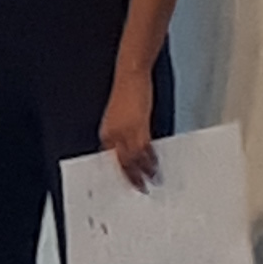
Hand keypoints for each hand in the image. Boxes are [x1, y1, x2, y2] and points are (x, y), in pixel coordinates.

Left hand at [101, 68, 159, 185]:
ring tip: (152, 182)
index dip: (120, 173)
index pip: (111, 160)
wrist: (130, 75)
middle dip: (131, 179)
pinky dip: (151, 161)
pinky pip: (144, 150)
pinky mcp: (139, 127)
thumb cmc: (126, 92)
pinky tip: (156, 168)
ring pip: (133, 161)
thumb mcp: (120, 117)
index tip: (127, 182)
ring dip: (143, 174)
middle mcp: (113, 135)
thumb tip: (129, 148)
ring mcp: (125, 132)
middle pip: (121, 164)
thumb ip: (122, 133)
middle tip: (140, 188)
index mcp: (106, 133)